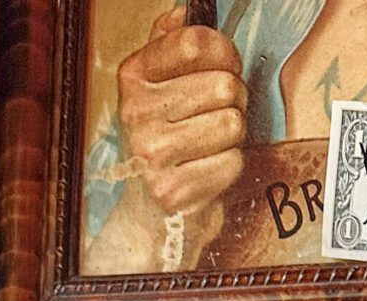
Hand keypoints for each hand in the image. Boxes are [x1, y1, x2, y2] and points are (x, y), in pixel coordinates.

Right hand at [116, 6, 247, 219]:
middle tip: (217, 115)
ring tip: (212, 144)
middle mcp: (136, 113)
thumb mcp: (158, 86)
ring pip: (231, 123)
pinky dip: (229, 168)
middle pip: (223, 85)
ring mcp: (152, 155)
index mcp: (133, 77)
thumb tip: (183, 12)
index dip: (224, 52)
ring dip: (233, 136)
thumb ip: (169, 45)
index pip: (195, 42)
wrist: (150, 214)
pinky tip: (208, 171)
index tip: (225, 67)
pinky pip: (231, 162)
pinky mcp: (172, 192)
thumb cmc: (164, 142)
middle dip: (233, 100)